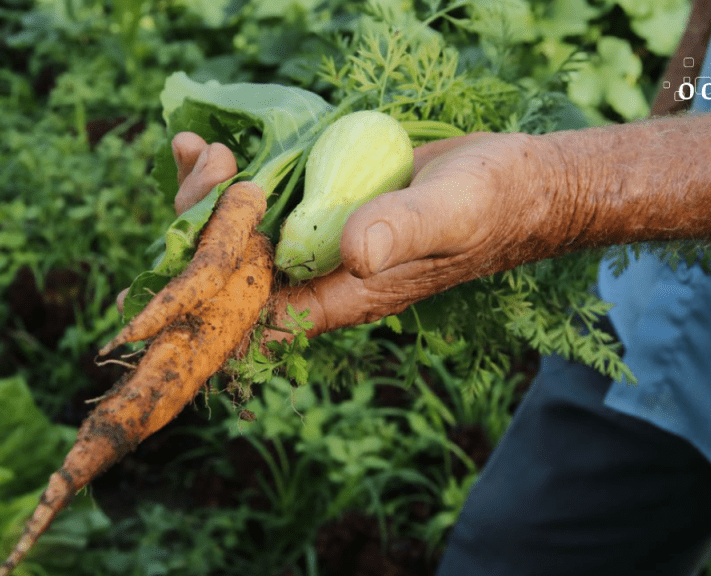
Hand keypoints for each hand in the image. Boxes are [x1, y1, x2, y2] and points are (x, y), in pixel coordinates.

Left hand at [118, 129, 562, 338]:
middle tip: (210, 163)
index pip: (255, 310)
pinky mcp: (318, 205)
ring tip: (195, 147)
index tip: (206, 222)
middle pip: (233, 270)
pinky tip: (204, 144)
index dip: (214, 279)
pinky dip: (227, 177)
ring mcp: (315, 240)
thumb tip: (354, 252)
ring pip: (237, 234)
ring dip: (205, 196)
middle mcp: (318, 275)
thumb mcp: (452, 213)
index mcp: (343, 296)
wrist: (515, 182)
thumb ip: (404, 231)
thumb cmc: (491, 204)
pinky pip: (259, 199)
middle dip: (201, 222)